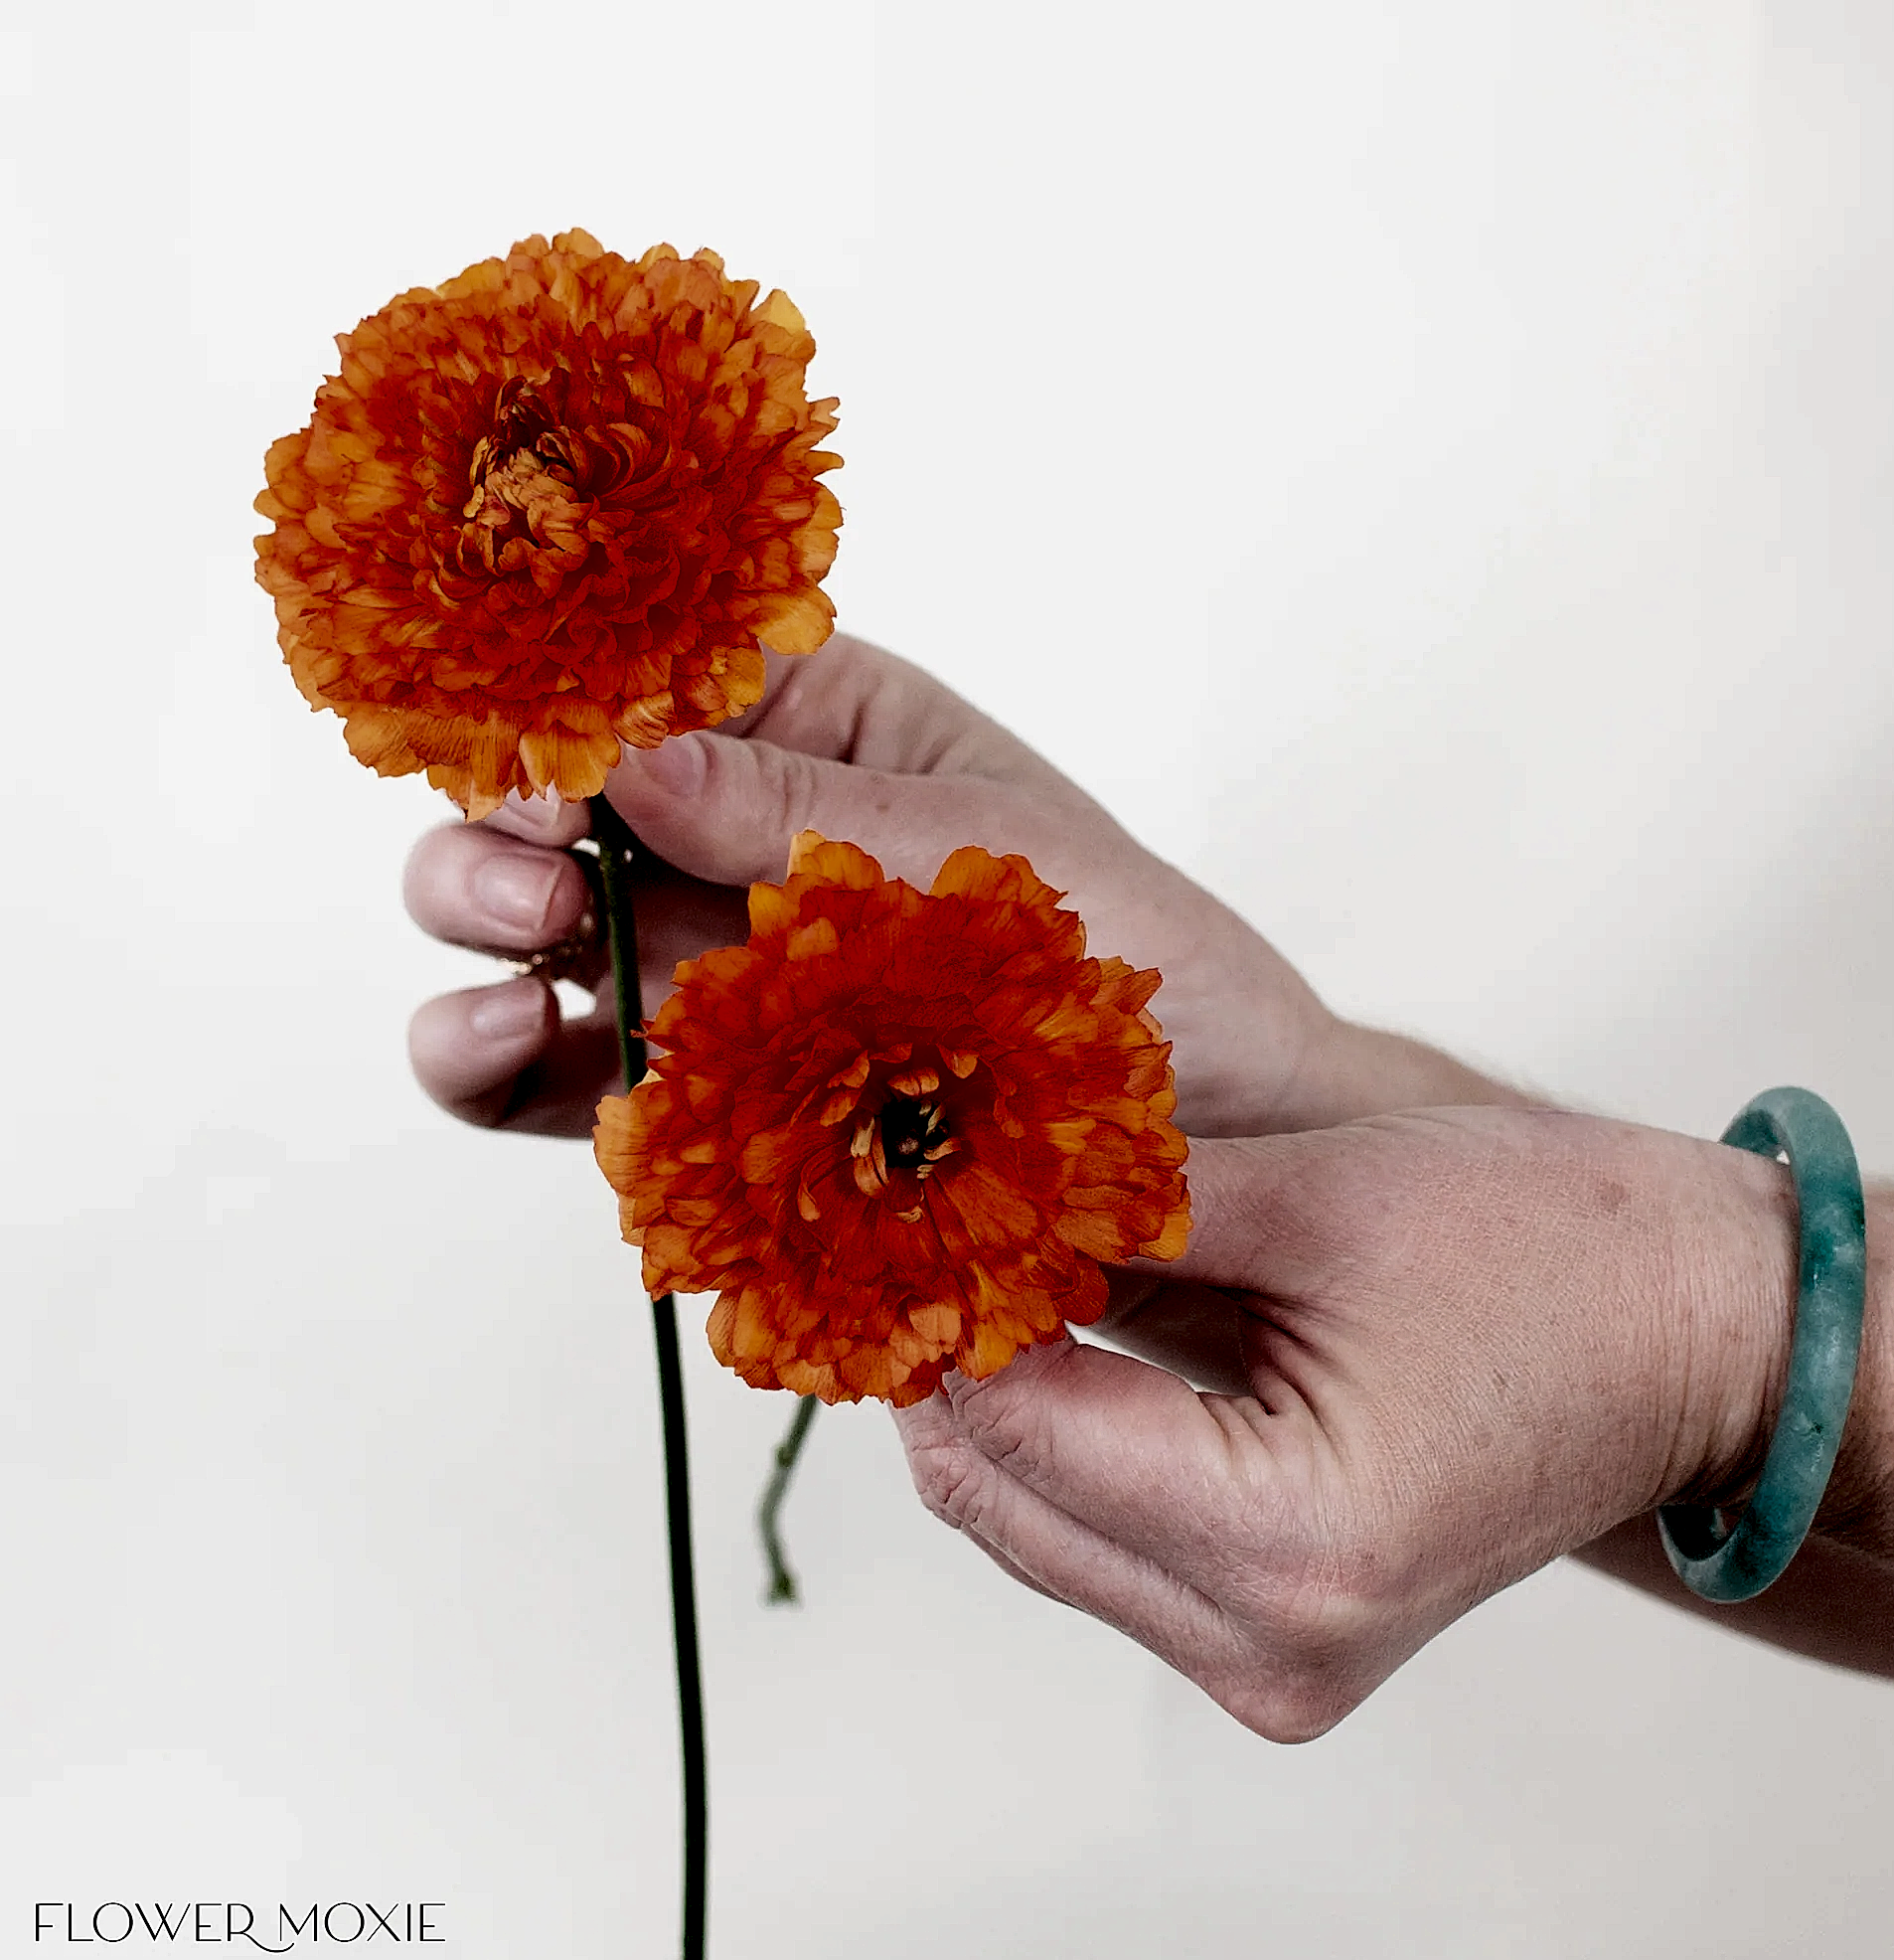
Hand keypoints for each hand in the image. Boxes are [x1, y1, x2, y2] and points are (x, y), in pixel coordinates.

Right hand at [403, 633, 1499, 1139]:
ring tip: (505, 979)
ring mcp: (717, 970)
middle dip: (503, 827)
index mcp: (819, 728)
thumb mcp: (989, 856)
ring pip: (539, 936)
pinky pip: (575, 1074)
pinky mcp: (709, 1098)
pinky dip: (511, 1066)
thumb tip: (632, 760)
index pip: (653, 680)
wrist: (1210, 1144)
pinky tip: (515, 1053)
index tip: (538, 752)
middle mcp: (742, 837)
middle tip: (530, 877)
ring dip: (482, 940)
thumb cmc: (1137, 957)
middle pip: (563, 805)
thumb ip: (808, 818)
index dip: (565, 699)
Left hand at [897, 1106, 1804, 1738]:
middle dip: (946, 1346)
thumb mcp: (1313, 1197)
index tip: (897, 1186)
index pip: (1016, 1423)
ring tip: (987, 1247)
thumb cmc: (1552, 1255)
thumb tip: (958, 1183)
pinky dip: (1059, 1432)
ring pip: (1030, 1521)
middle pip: (998, 1493)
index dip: (936, 1295)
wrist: (1695, 1342)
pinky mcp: (1270, 1639)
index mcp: (1290, 1542)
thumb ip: (1113, 1204)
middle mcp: (1268, 1644)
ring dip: (994, 1390)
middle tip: (923, 1206)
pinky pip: (1095, 1538)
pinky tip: (1057, 1321)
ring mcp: (1269, 1663)